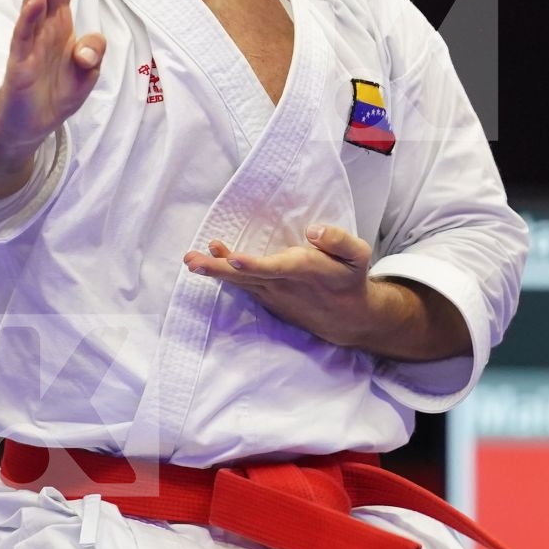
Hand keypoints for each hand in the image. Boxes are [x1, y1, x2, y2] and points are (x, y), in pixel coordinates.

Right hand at [0, 0, 106, 198]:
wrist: (29, 126)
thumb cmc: (55, 93)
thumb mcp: (86, 75)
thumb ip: (93, 54)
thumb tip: (88, 49)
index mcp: (60, 24)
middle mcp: (43, 28)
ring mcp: (28, 43)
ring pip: (34, 5)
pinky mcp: (19, 64)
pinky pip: (23, 38)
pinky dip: (29, 19)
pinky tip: (36, 0)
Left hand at [184, 225, 470, 359]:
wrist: (347, 318)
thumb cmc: (349, 278)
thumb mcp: (358, 255)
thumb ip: (338, 240)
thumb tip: (314, 230)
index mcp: (304, 270)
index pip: (276, 268)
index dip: (254, 265)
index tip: (234, 259)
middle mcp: (284, 285)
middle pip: (246, 277)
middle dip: (218, 269)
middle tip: (193, 261)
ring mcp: (273, 294)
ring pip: (240, 282)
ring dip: (214, 271)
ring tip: (191, 260)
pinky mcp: (267, 298)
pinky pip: (242, 286)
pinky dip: (225, 275)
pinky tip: (210, 260)